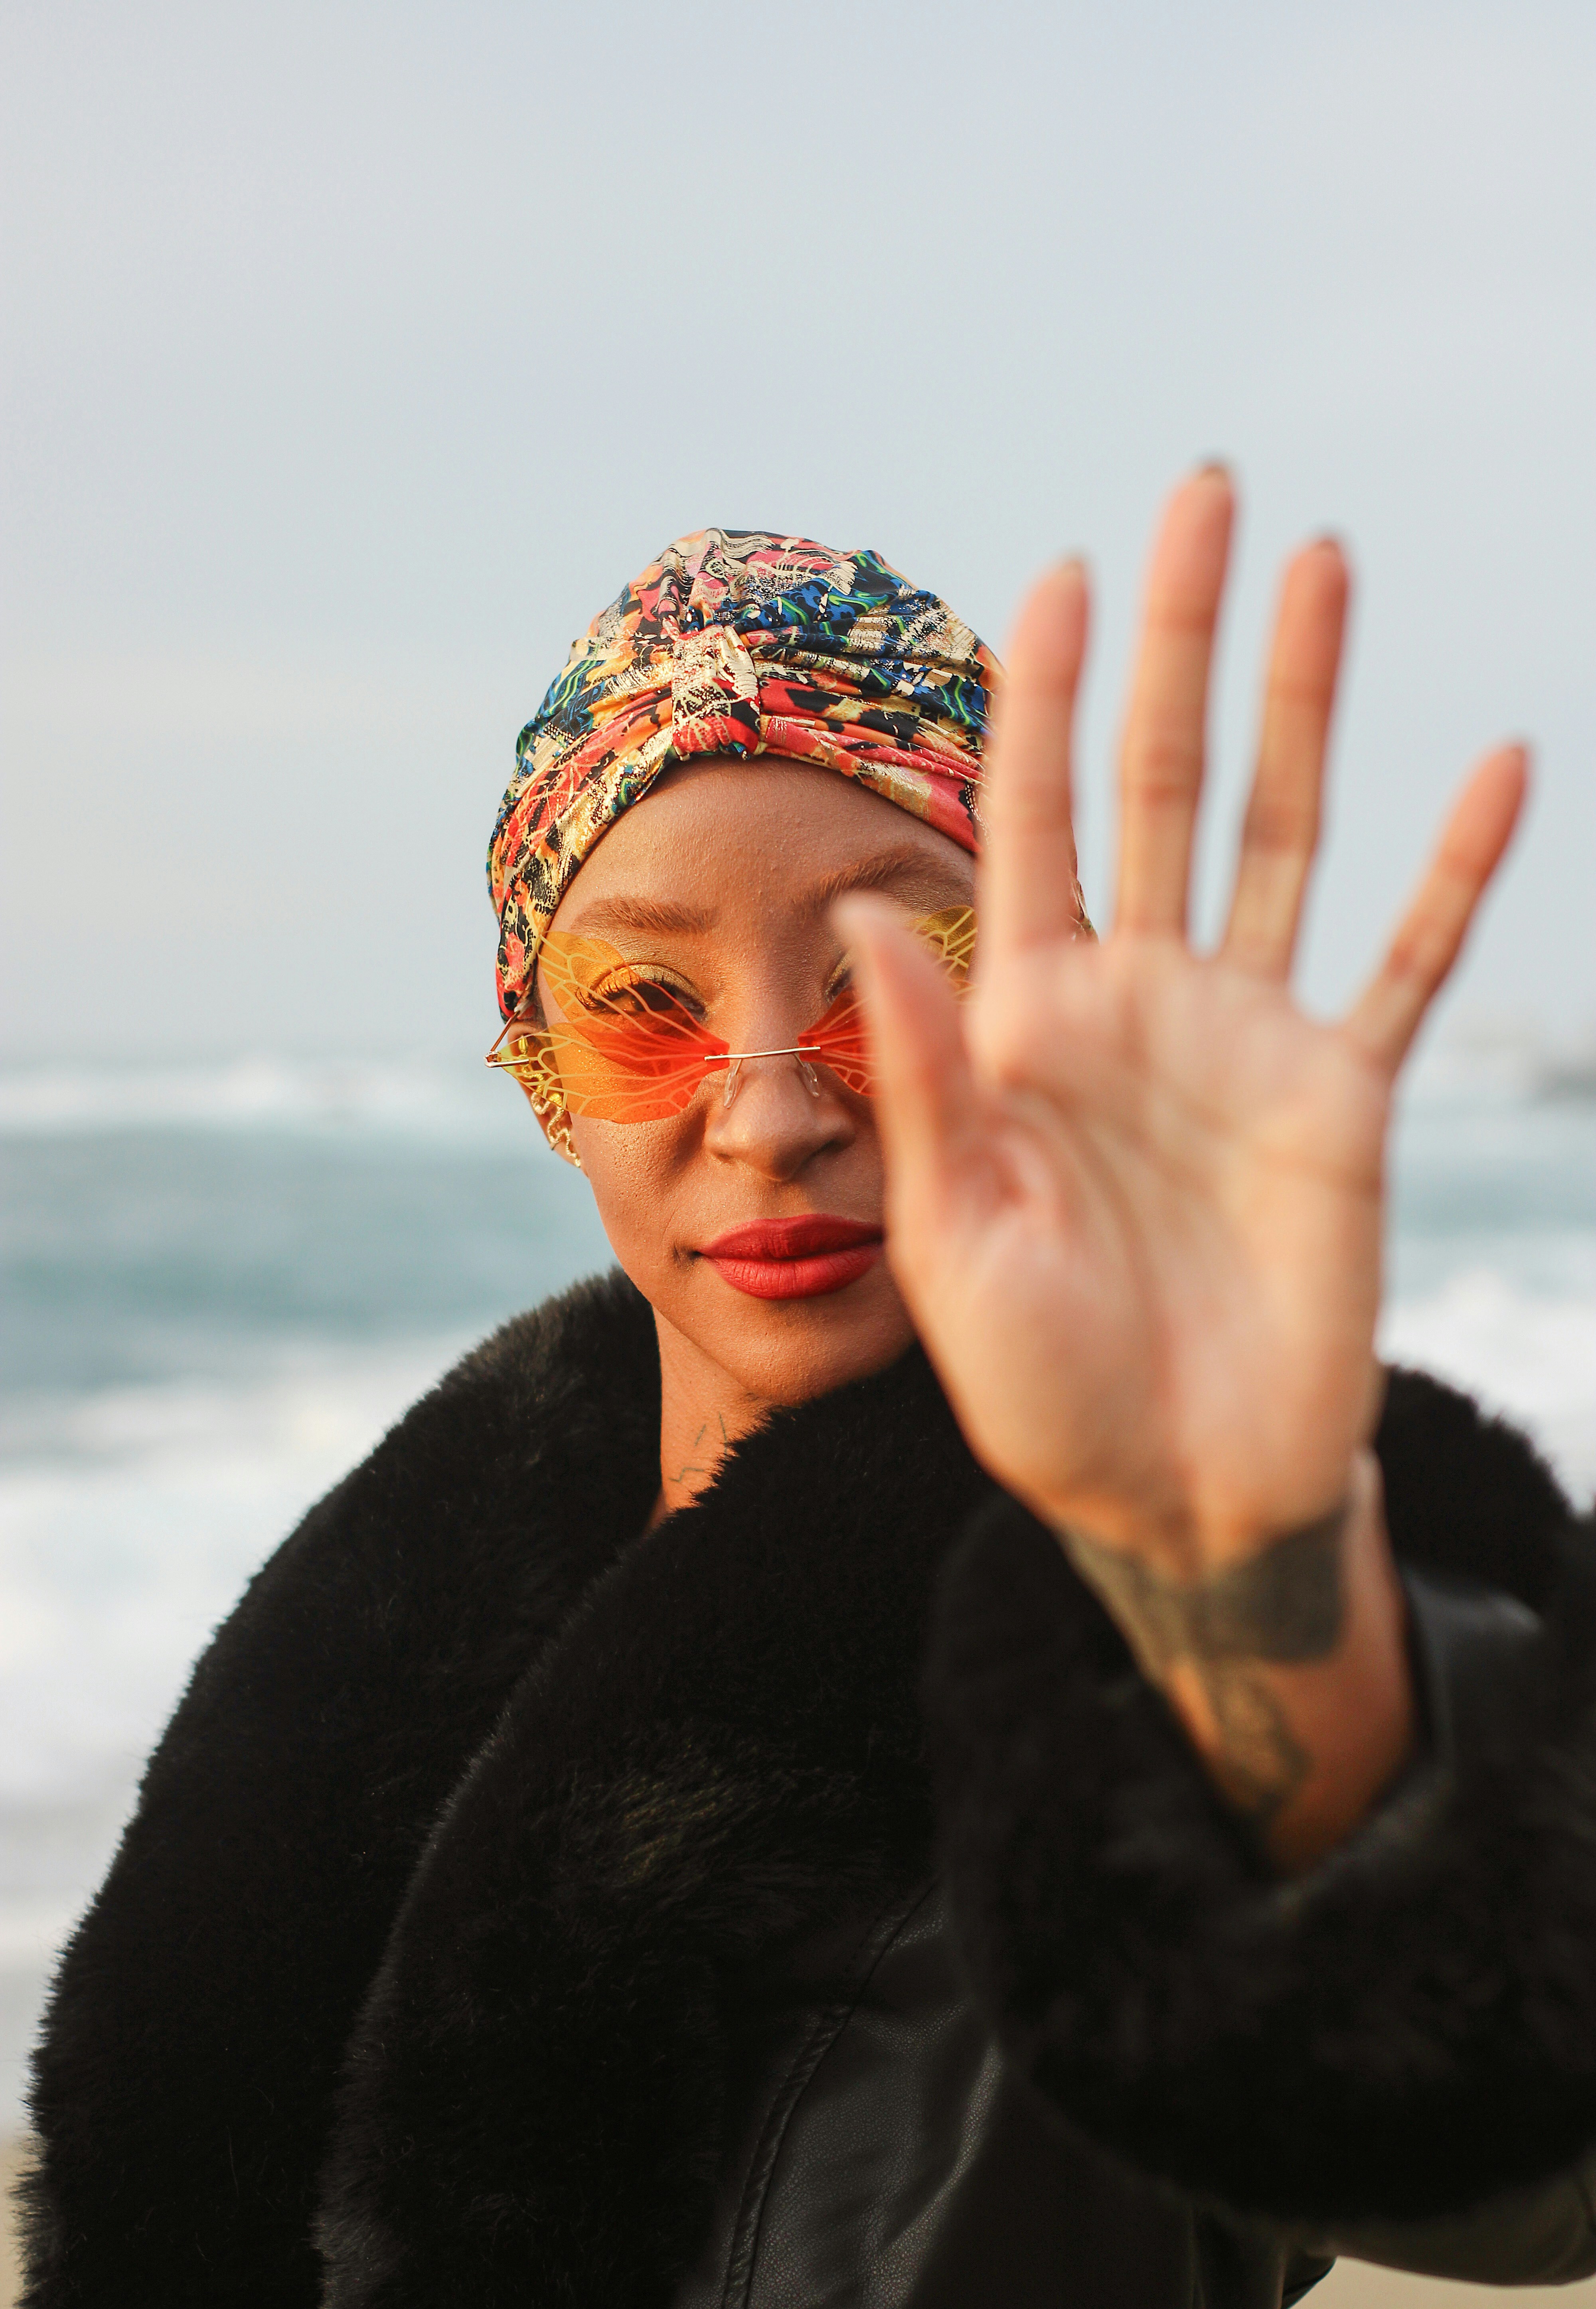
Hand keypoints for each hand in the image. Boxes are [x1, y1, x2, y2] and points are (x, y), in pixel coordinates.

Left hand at [841, 468, 1526, 1858]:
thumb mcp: (954, 1240)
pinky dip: (1451, 871)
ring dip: (1309, 701)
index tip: (1056, 568)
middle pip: (1161, 782)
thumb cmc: (1041, 1389)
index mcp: (1028, 1025)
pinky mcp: (1343, 1100)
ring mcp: (1247, 1038)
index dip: (1039, 694)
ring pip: (1283, 834)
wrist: (1172, 1492)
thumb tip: (862, 911)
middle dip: (1178, 643)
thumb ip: (928, 1078)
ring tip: (1324, 564)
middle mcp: (1138, 1001)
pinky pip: (1407, 962)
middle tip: (1203, 492)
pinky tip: (1496, 761)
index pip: (1029, 819)